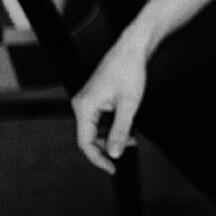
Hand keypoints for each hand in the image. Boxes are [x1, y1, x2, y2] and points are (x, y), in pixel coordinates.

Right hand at [71, 28, 148, 174]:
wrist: (133, 47)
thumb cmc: (130, 69)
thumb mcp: (129, 104)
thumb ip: (120, 131)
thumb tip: (114, 153)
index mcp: (84, 106)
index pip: (85, 142)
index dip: (98, 158)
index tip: (112, 169)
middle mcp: (82, 103)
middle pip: (90, 136)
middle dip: (109, 145)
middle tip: (129, 148)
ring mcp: (88, 99)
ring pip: (97, 128)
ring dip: (113, 135)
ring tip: (132, 137)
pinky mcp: (96, 96)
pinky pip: (100, 118)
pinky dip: (113, 125)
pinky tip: (127, 126)